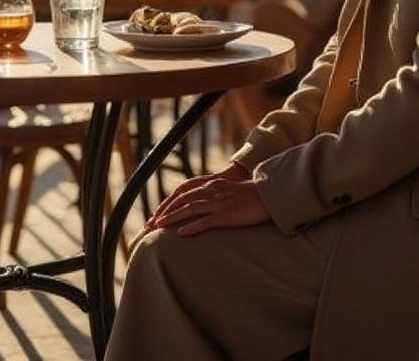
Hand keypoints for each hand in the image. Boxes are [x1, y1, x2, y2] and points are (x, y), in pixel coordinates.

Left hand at [152, 173, 269, 235]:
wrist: (268, 195)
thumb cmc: (248, 195)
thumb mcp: (226, 189)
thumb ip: (211, 193)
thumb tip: (197, 205)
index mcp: (210, 185)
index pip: (182, 193)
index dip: (167, 204)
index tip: (155, 215)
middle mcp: (211, 191)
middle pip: (182, 200)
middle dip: (164, 212)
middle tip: (150, 224)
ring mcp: (219, 202)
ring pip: (190, 209)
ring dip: (172, 218)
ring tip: (159, 227)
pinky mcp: (227, 214)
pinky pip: (206, 221)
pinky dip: (192, 226)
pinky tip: (182, 233)